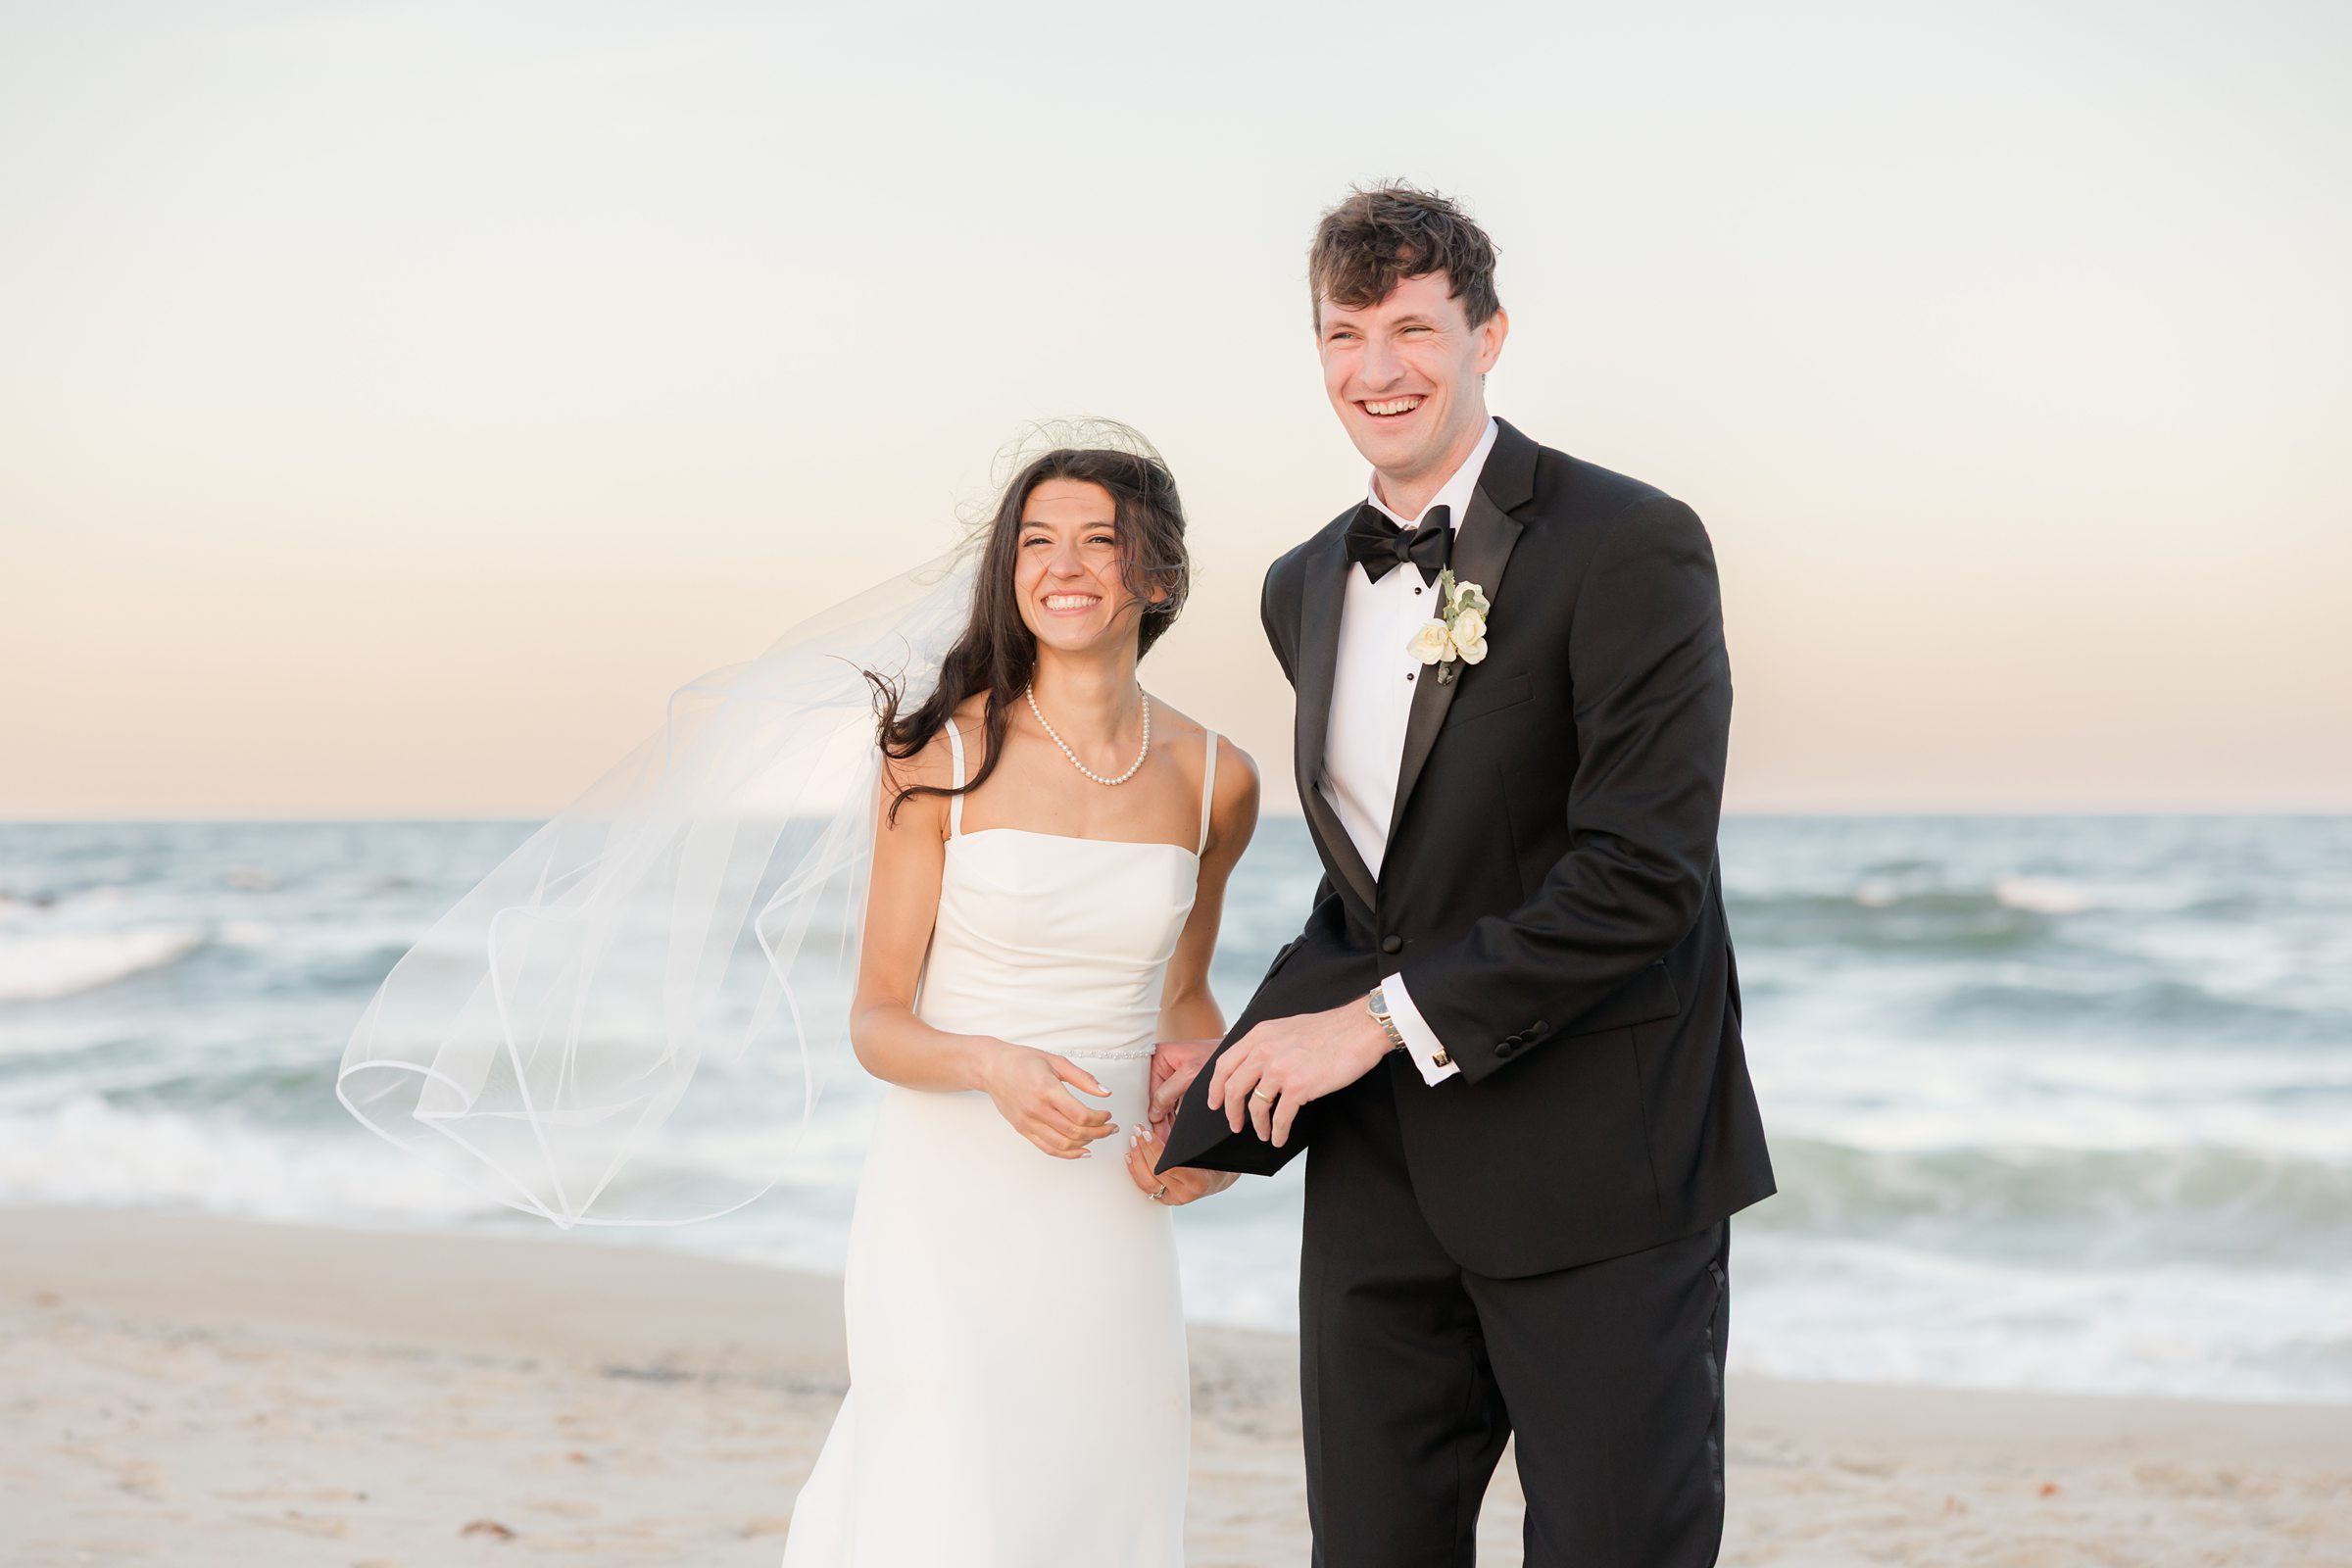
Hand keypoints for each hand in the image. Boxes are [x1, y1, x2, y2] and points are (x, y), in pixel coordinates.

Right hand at [976, 1042, 1117, 1158]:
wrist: (992, 1068)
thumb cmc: (1023, 1061)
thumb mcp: (1056, 1062)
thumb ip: (1083, 1078)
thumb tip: (1105, 1092)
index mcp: (1047, 1089)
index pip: (1080, 1114)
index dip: (1100, 1119)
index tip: (1108, 1114)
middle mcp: (1036, 1109)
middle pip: (1075, 1132)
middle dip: (1099, 1133)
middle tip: (1110, 1128)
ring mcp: (1028, 1122)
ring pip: (1063, 1144)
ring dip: (1086, 1144)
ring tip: (1098, 1137)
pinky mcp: (1023, 1130)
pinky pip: (1048, 1148)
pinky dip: (1067, 1154)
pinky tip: (1081, 1150)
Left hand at [1126, 1121, 1236, 1205]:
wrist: (1217, 1178)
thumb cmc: (1214, 1160)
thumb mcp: (1202, 1146)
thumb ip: (1180, 1136)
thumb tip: (1159, 1118)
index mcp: (1198, 1182)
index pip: (1170, 1165)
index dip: (1155, 1148)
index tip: (1147, 1133)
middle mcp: (1185, 1194)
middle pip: (1156, 1172)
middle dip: (1144, 1149)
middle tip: (1137, 1130)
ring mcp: (1174, 1199)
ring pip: (1147, 1181)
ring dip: (1137, 1159)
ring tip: (1133, 1141)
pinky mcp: (1165, 1199)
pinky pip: (1146, 1186)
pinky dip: (1136, 1170)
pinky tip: (1131, 1157)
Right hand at [1148, 1037, 1218, 1139]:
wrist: (1238, 1057)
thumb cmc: (1216, 1055)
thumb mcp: (1190, 1073)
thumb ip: (1168, 1092)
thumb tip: (1153, 1113)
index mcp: (1158, 1055)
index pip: (1147, 1087)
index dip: (1148, 1108)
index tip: (1148, 1126)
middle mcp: (1162, 1063)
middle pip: (1153, 1095)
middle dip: (1156, 1116)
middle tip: (1158, 1136)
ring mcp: (1171, 1073)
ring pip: (1162, 1101)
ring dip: (1164, 1118)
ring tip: (1165, 1137)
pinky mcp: (1181, 1082)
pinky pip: (1172, 1101)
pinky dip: (1172, 1114)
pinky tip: (1172, 1129)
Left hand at [1207, 998, 1390, 1147]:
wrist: (1359, 1029)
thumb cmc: (1330, 1029)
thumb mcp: (1287, 1027)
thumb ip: (1267, 1042)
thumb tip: (1255, 1063)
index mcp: (1259, 1035)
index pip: (1224, 1064)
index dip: (1215, 1087)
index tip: (1215, 1102)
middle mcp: (1264, 1051)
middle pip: (1233, 1088)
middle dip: (1231, 1111)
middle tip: (1233, 1124)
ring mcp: (1280, 1069)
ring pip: (1255, 1106)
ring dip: (1257, 1125)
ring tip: (1263, 1134)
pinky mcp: (1298, 1087)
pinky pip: (1280, 1117)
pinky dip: (1277, 1132)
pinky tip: (1279, 1137)